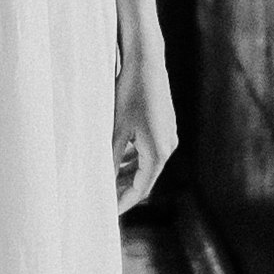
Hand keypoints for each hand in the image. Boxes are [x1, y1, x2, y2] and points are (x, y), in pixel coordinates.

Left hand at [112, 55, 179, 214]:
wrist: (146, 61)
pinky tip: (118, 158)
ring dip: (129, 174)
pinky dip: (134, 158)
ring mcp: (168, 135)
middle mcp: (168, 146)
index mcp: (158, 152)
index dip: (124, 202)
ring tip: (108, 182)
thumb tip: (104, 184)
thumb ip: (112, 160)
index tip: (108, 213)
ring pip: (147, 164)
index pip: (141, 188)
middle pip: (146, 178)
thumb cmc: (130, 94)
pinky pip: (149, 150)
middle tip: (105, 200)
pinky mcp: (164, 125)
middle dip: (125, 190)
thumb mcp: (116, 130)